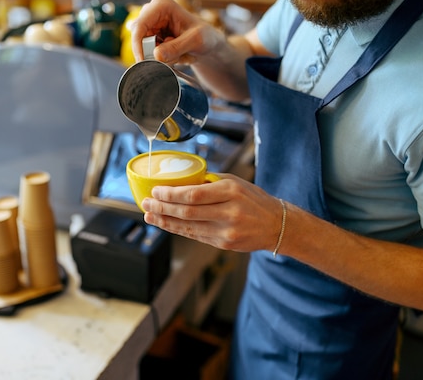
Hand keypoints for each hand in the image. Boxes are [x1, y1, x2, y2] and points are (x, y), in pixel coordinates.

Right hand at [131, 0, 224, 65]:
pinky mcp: (152, 36)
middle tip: (174, 59)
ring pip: (144, 48)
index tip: (145, 63)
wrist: (208, 43)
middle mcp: (152, 12)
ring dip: (161, 58)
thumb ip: (176, 48)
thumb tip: (156, 55)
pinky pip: (149, 52)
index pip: (140, 26)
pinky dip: (162, 59)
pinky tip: (176, 56)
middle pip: (139, 38)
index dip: (138, 46)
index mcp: (162, 5)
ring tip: (180, 56)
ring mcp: (151, 25)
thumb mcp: (195, 41)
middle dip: (154, 53)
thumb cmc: (205, 36)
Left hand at [141, 174, 283, 252]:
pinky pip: (195, 235)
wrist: (276, 225)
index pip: (193, 194)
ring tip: (149, 215)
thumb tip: (181, 179)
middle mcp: (229, 212)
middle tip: (145, 202)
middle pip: (187, 212)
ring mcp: (227, 231)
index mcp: (231, 191)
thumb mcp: (235, 183)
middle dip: (162, 208)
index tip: (155, 191)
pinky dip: (178, 229)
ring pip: (188, 227)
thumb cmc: (254, 200)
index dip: (170, 194)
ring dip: (165, 221)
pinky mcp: (224, 244)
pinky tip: (166, 224)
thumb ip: (210, 182)